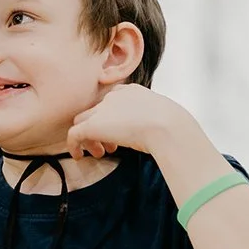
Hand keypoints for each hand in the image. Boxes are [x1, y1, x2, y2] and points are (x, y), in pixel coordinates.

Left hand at [67, 84, 187, 158]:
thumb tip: (160, 134)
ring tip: (100, 153)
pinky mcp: (92, 125)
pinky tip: (79, 156)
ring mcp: (102, 110)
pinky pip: (74, 134)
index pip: (113, 101)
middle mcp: (114, 97)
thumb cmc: (174, 126)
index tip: (120, 134)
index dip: (113, 118)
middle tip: (109, 147)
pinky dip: (74, 146)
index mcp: (132, 92)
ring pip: (83, 121)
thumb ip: (154, 121)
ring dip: (89, 138)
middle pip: (96, 111)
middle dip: (100, 128)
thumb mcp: (165, 117)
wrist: (167, 127)